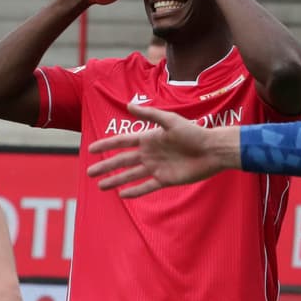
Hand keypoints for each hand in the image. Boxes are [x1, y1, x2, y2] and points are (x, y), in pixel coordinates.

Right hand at [86, 102, 237, 197]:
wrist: (211, 150)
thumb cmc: (192, 132)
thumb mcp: (170, 120)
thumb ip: (149, 114)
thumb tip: (128, 105)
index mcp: (148, 138)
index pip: (122, 142)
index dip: (106, 145)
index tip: (91, 148)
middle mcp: (149, 153)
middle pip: (122, 161)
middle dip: (105, 166)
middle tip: (89, 172)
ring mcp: (156, 167)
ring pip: (131, 175)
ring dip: (116, 180)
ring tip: (101, 186)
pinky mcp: (166, 179)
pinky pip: (147, 186)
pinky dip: (135, 191)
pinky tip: (123, 195)